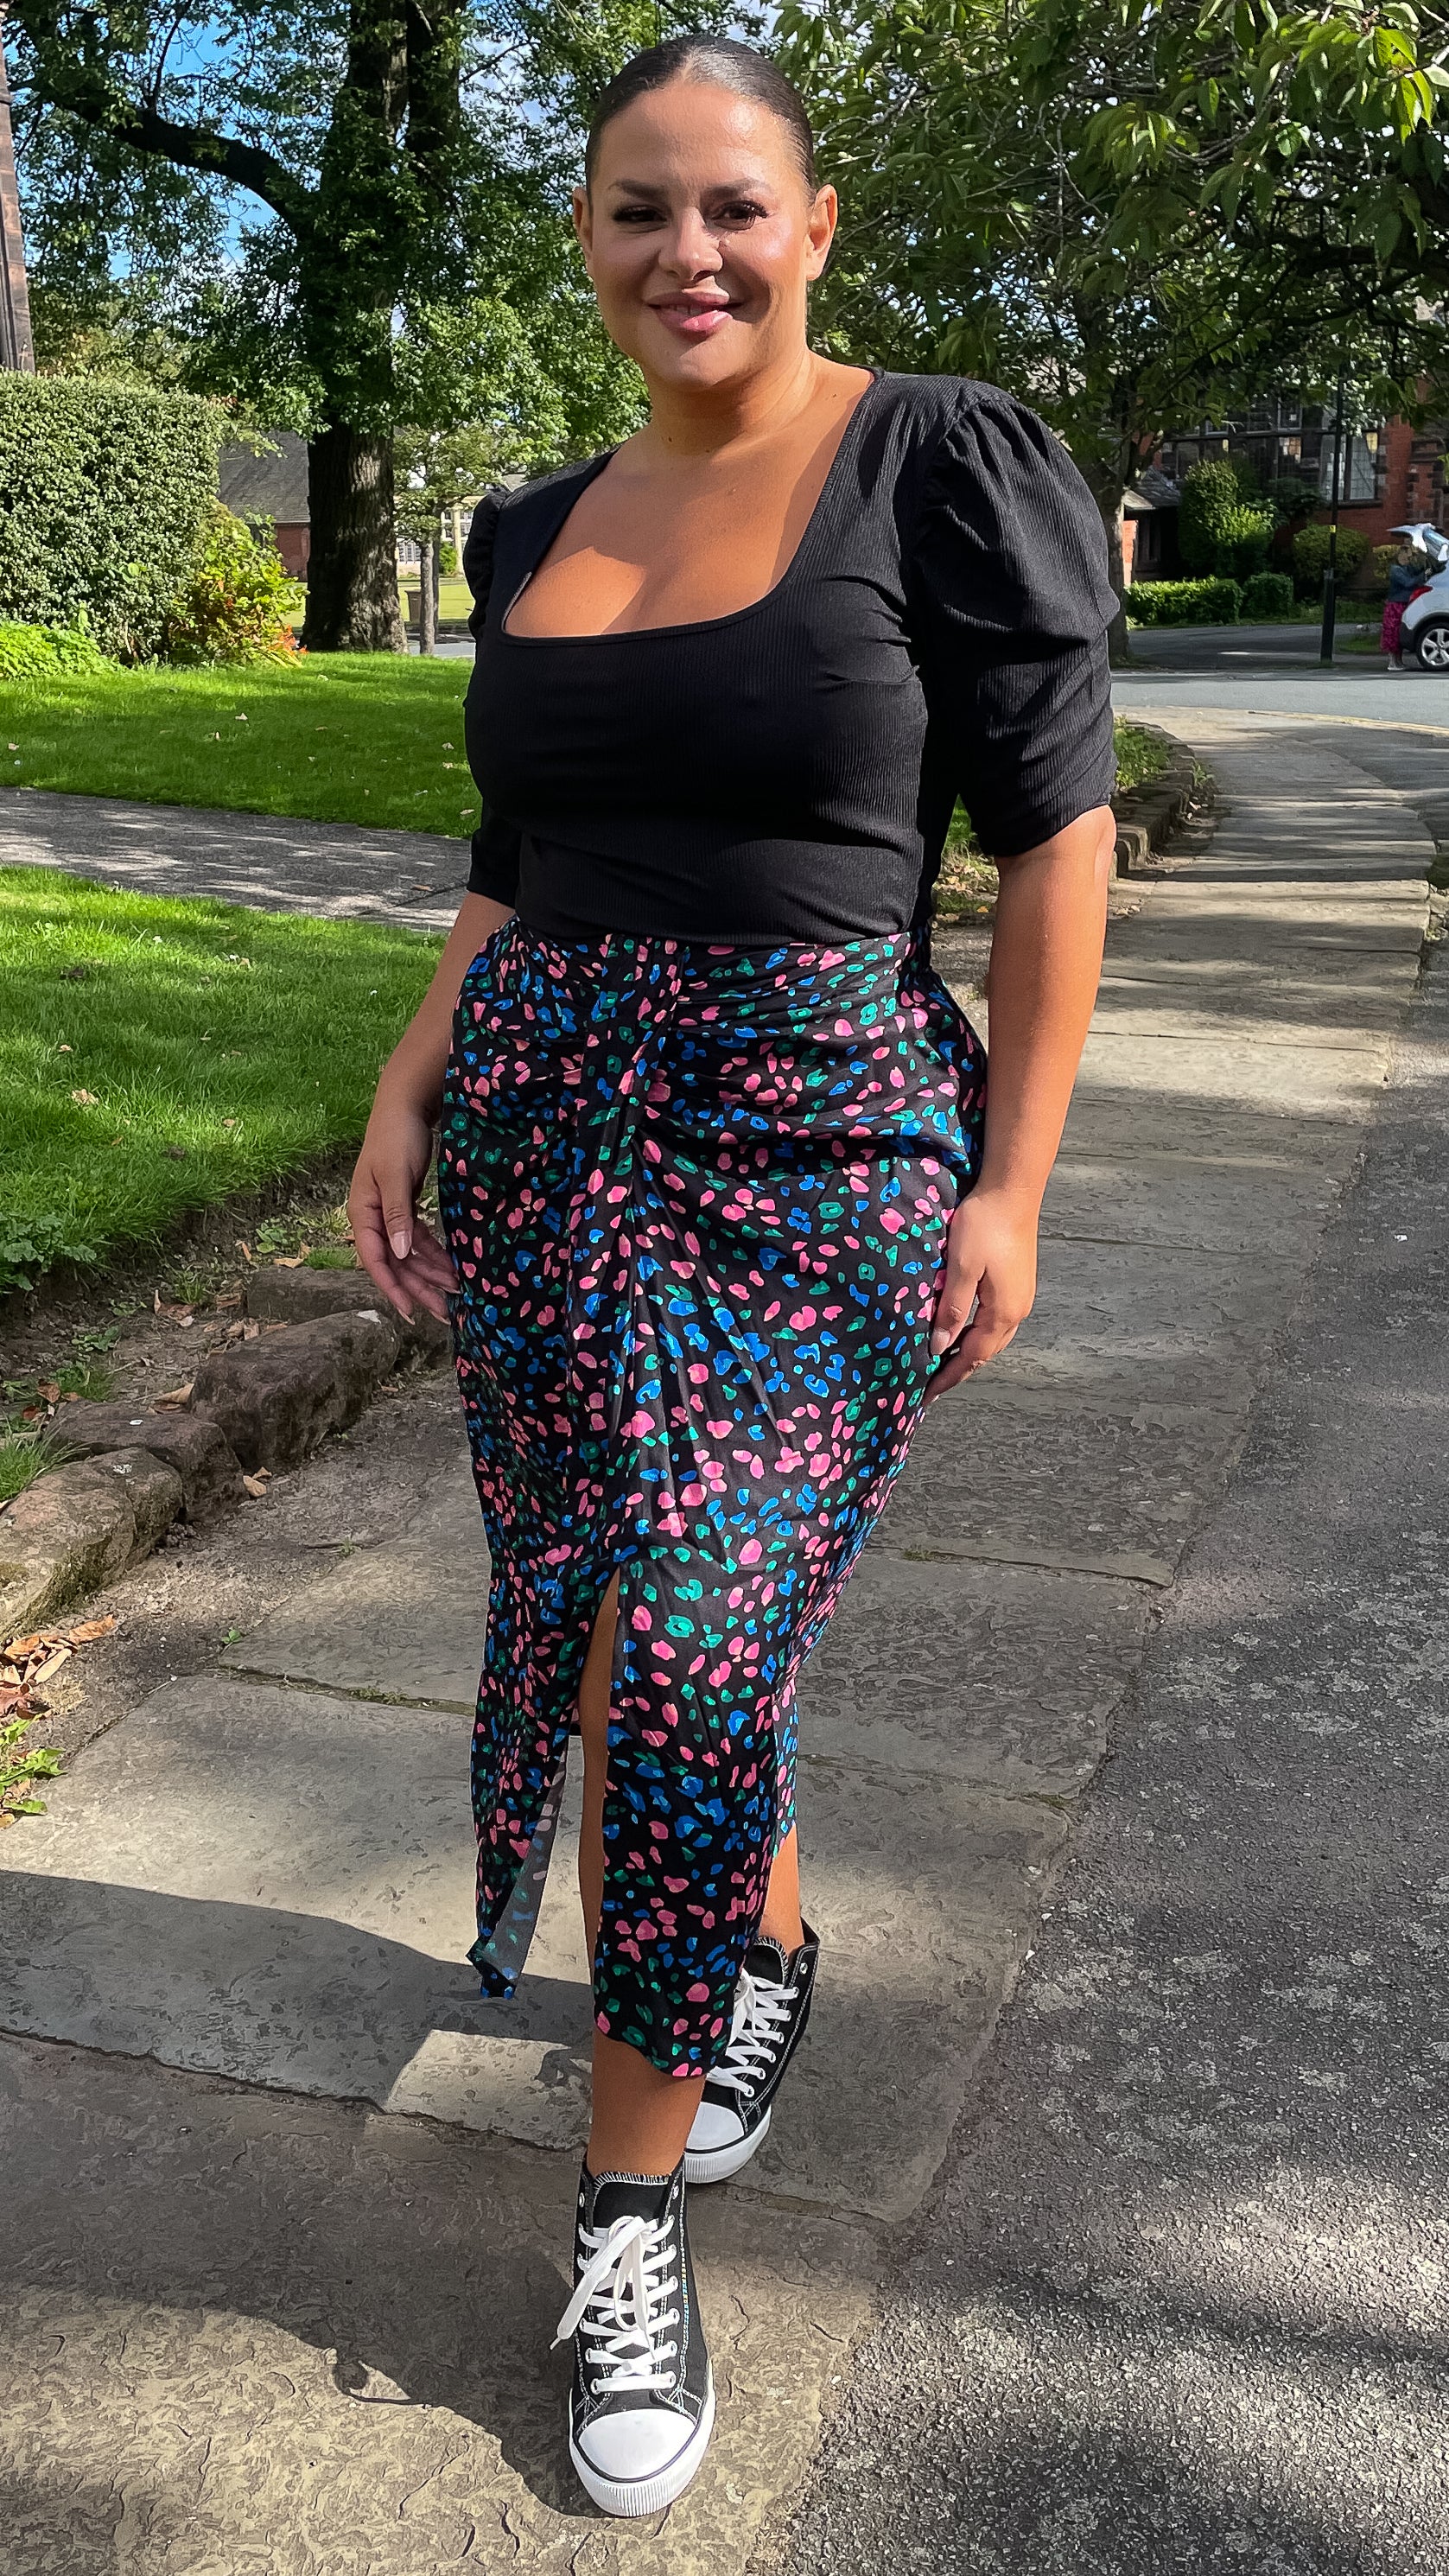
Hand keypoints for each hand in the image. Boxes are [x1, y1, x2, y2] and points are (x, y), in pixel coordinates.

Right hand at [348, 1090, 457, 1324]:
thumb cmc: (396, 1136)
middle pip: (394, 1263)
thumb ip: (397, 1214)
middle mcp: (373, 1218)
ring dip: (429, 1273)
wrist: (406, 1105)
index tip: (411, 1311)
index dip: (392, 1288)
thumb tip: (398, 1255)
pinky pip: (418, 1239)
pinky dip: (433, 1254)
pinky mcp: (406, 1207)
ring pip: (408, 1255)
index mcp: (362, 1212)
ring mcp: (390, 1214)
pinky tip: (451, 1268)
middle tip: (443, 1312)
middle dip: (418, 1288)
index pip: (375, 1260)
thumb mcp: (396, 1174)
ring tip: (455, 1293)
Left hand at [925, 1184, 1038, 1399]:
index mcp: (1003, 1312)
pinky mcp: (1019, 1282)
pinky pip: (997, 1320)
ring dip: (970, 1351)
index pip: (972, 1356)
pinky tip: (964, 1328)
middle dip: (960, 1369)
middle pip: (986, 1351)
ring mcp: (1021, 1296)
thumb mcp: (961, 1268)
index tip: (927, 1394)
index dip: (949, 1377)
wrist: (1013, 1191)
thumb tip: (939, 1347)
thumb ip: (951, 1309)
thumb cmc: (985, 1225)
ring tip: (945, 1361)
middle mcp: (1017, 1310)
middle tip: (932, 1382)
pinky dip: (979, 1333)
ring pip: (993, 1336)